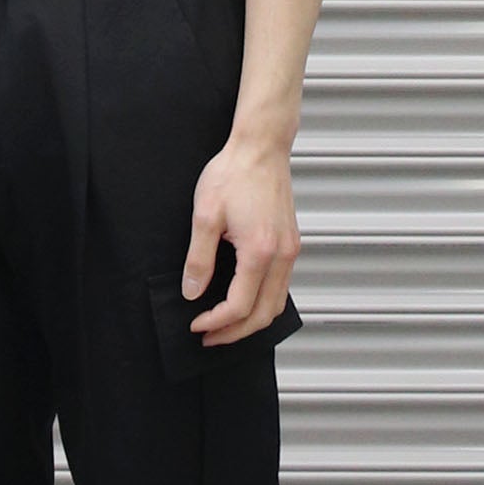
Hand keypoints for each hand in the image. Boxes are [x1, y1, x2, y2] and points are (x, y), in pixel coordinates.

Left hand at [180, 132, 299, 344]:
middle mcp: (282, 255)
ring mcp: (290, 250)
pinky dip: (262, 304)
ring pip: (276, 305)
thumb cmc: (234, 173)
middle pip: (263, 315)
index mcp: (260, 251)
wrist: (260, 147)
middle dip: (234, 333)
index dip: (215, 322)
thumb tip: (193, 292)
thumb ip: (199, 259)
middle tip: (208, 337)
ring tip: (223, 326)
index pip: (239, 306)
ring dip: (250, 322)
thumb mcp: (205, 216)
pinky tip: (242, 302)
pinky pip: (280, 287)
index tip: (195, 325)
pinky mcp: (290, 244)